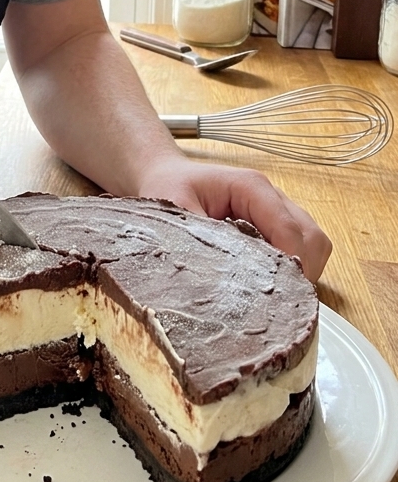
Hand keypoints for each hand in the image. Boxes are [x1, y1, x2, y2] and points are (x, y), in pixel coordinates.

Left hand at [135, 155, 331, 282]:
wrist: (166, 177)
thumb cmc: (169, 189)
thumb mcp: (175, 213)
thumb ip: (201, 238)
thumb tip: (220, 276)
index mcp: (251, 187)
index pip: (288, 229)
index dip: (288, 266)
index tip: (274, 297)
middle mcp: (273, 197)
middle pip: (312, 239)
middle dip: (301, 275)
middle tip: (275, 304)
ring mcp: (279, 211)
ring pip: (315, 246)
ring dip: (301, 274)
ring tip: (271, 296)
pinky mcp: (277, 226)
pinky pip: (303, 251)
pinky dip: (294, 272)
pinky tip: (267, 286)